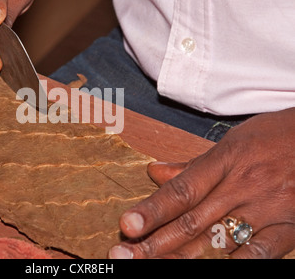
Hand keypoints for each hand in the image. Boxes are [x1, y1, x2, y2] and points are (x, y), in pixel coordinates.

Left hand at [109, 108, 294, 258]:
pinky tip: (208, 271)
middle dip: (154, 242)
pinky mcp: (289, 226)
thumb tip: (154, 172)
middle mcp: (241, 186)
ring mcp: (266, 209)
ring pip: (218, 241)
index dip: (151, 210)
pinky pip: (261, 253)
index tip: (126, 226)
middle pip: (191, 221)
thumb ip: (193, 165)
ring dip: (181, 259)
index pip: (180, 191)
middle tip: (123, 256)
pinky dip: (236, 264)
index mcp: (225, 161)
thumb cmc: (275, 136)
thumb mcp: (232, 142)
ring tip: (150, 268)